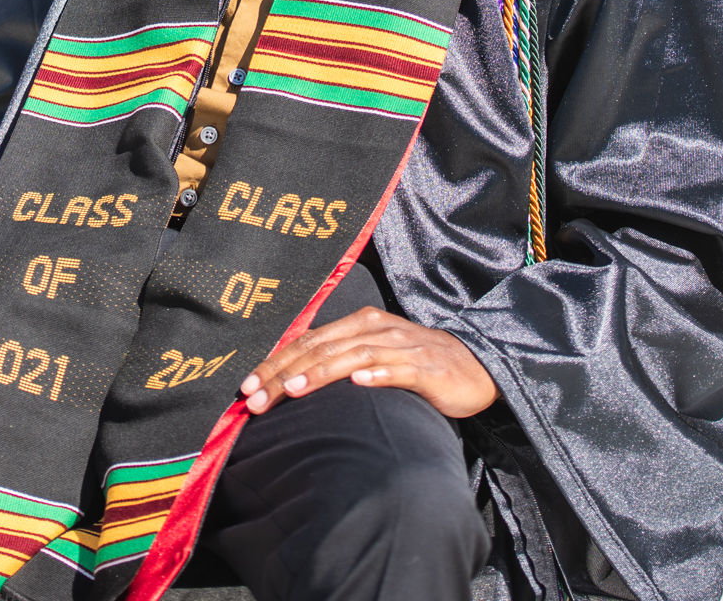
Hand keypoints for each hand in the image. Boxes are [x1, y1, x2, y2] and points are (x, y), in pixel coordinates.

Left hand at [240, 305, 497, 418]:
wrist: (476, 367)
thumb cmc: (417, 364)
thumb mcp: (374, 355)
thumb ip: (337, 360)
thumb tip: (290, 378)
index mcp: (359, 324)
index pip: (307, 342)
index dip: (274, 363)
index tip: (245, 388)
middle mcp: (376, 330)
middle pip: (321, 349)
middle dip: (284, 373)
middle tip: (255, 398)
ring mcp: (402, 348)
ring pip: (353, 356)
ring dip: (321, 373)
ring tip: (294, 389)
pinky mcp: (426, 369)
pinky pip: (398, 370)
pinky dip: (378, 374)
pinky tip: (359, 383)